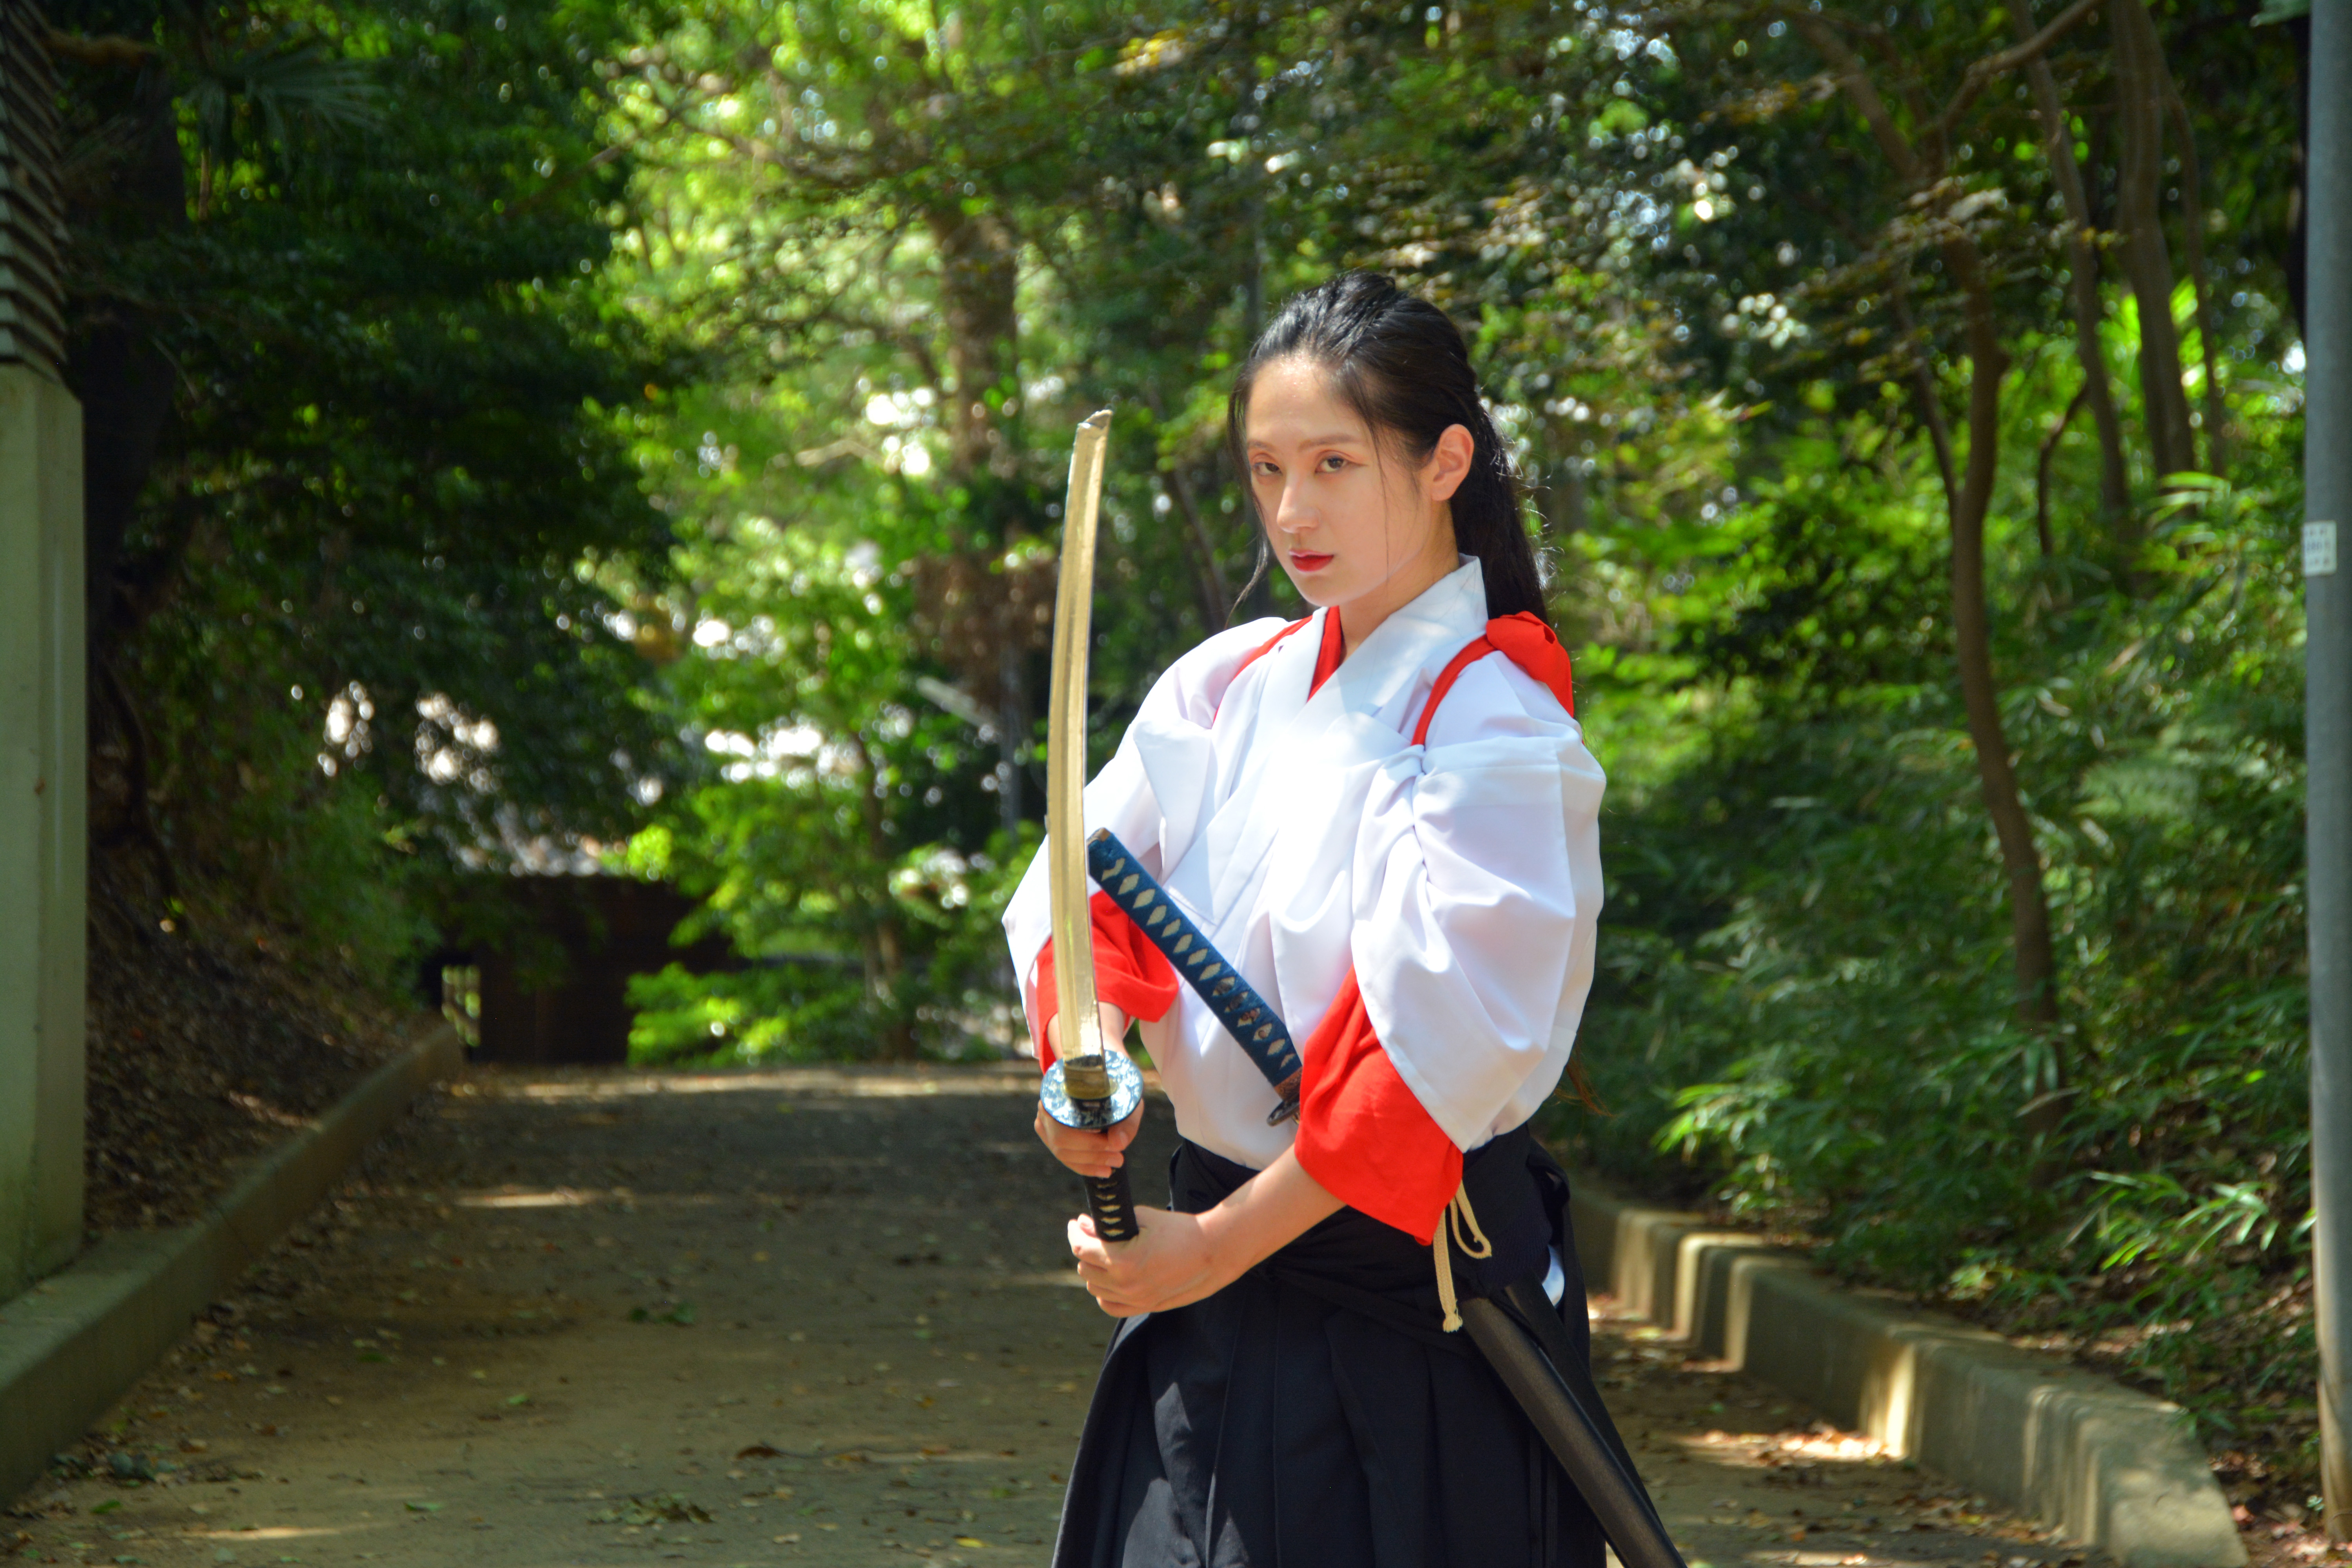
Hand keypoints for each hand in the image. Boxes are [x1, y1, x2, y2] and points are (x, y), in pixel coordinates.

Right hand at [1033, 1005, 1135, 1179]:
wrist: (1099, 1072)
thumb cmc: (1114, 1084)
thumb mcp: (1127, 1098)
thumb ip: (1126, 1121)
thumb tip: (1118, 1144)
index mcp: (1060, 1090)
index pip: (1066, 1125)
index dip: (1090, 1142)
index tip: (1115, 1146)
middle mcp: (1046, 1105)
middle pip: (1061, 1141)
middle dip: (1092, 1155)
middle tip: (1119, 1159)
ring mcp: (1045, 1121)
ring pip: (1061, 1151)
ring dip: (1089, 1163)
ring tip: (1114, 1165)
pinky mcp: (1050, 1133)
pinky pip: (1063, 1155)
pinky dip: (1083, 1165)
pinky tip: (1102, 1170)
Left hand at [1067, 1206, 1231, 1317]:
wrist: (1215, 1252)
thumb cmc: (1181, 1230)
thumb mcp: (1144, 1218)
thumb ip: (1111, 1224)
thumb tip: (1085, 1223)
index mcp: (1123, 1260)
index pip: (1081, 1249)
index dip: (1074, 1232)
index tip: (1075, 1223)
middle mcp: (1126, 1285)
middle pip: (1084, 1269)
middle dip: (1083, 1248)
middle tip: (1090, 1233)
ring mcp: (1136, 1300)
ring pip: (1094, 1288)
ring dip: (1092, 1269)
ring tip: (1100, 1253)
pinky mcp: (1147, 1306)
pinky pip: (1110, 1306)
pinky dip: (1103, 1292)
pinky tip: (1108, 1278)